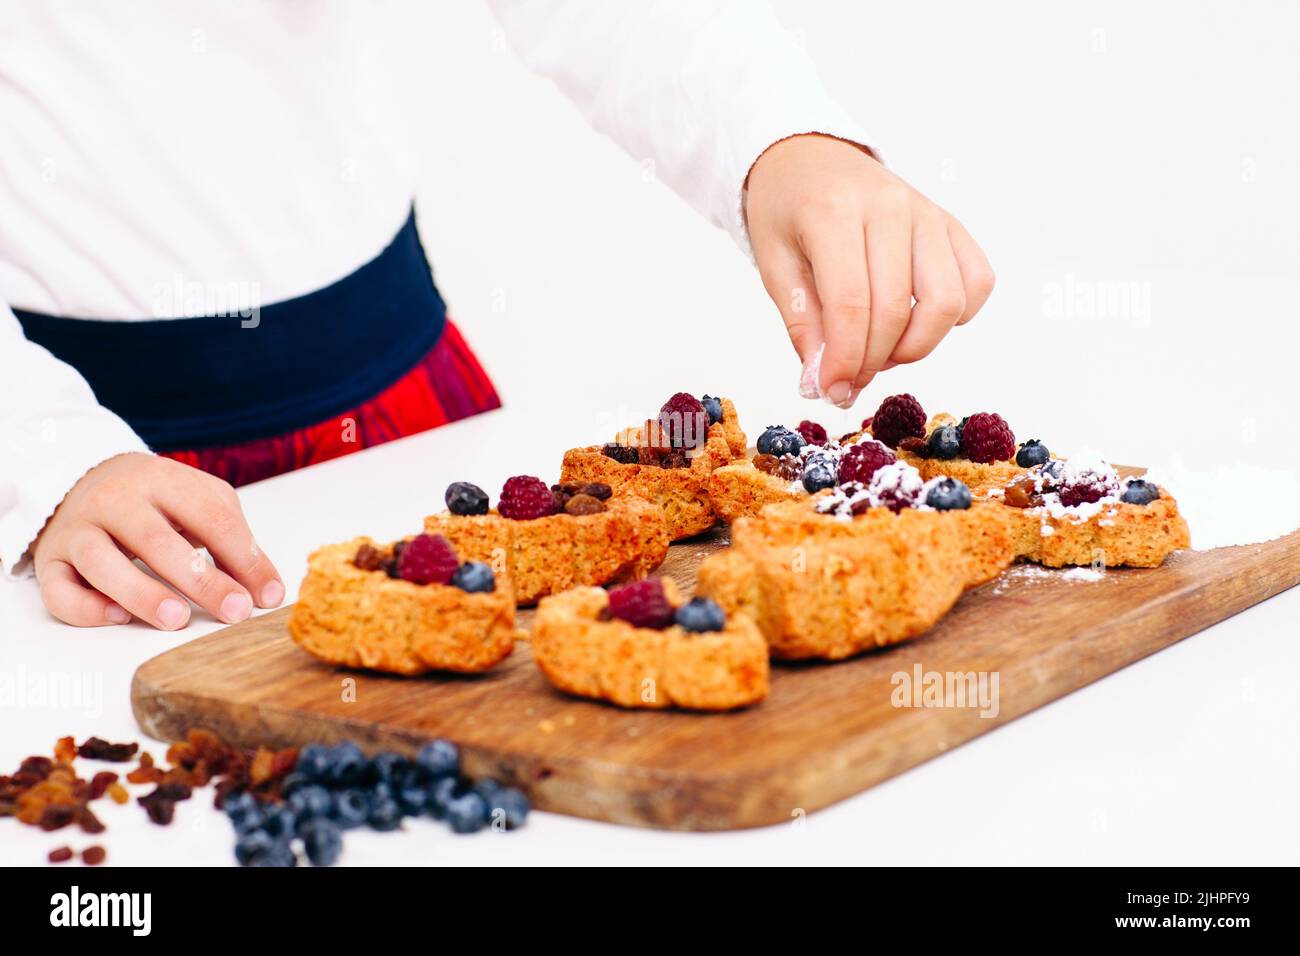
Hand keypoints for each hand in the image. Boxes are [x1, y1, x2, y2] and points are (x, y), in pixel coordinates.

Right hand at [31, 452, 283, 628]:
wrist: (80, 477)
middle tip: (234, 611)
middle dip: (202, 581)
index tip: (268, 596)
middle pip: (158, 541)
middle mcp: (115, 501)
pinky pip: (59, 589)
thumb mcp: (198, 501)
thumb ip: (233, 540)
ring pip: (103, 564)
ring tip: (177, 620)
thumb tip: (265, 591)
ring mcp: (79, 529)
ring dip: (142, 594)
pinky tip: (118, 617)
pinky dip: (87, 608)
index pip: (211, 517)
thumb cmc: (154, 499)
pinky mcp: (50, 558)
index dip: (245, 558)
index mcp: (162, 480)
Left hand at [744, 133, 994, 406]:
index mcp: (833, 211)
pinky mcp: (951, 223)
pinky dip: (955, 316)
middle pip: (897, 310)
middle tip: (849, 379)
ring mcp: (927, 212)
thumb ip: (802, 324)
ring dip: (916, 345)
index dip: (845, 361)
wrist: (810, 159)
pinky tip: (915, 320)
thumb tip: (824, 384)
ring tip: (882, 350)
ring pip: (947, 302)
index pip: (851, 304)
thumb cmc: (787, 211)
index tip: (833, 391)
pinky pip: (977, 281)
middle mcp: (889, 206)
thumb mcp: (773, 264)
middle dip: (872, 362)